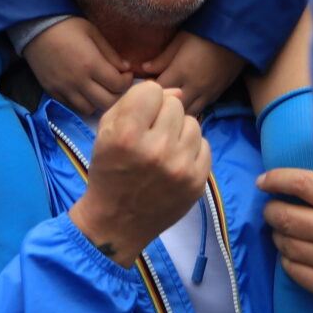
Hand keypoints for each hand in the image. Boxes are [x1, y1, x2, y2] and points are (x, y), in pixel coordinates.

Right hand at [23, 16, 132, 116]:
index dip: (127, 81)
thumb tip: (126, 68)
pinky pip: (72, 107)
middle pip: (107, 102)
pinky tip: (84, 92)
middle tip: (116, 84)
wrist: (36, 28)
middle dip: (117, 95)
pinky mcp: (52, 92)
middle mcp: (78, 81)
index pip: (118, 85)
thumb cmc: (68, 26)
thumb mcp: (93, 33)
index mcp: (91, 64)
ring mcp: (64, 89)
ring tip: (100, 89)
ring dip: (99, 102)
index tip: (126, 74)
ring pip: (90, 109)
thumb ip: (111, 53)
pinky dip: (82, 103)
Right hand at [67, 81, 211, 265]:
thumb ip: (135, 101)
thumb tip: (177, 91)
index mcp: (126, 135)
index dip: (144, 101)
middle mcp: (156, 150)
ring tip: (163, 149)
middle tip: (150, 136)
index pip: (152, 90)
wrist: (117, 221)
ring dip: (179, 132)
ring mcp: (180, 168)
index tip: (138, 118)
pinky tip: (175, 163)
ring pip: (193, 123)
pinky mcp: (197, 182)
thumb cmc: (109, 170)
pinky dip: (191, 151)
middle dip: (162, 116)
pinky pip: (205, 145)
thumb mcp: (107, 131)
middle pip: (175, 104)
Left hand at [134, 31, 245, 115]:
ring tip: (169, 107)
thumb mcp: (180, 40)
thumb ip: (162, 58)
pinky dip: (190, 110)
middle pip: (172, 107)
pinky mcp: (217, 95)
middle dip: (162, 106)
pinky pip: (200, 110)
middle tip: (155, 101)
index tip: (144, 89)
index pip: (158, 90)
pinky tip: (184, 106)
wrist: (237, 34)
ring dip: (176, 112)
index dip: (149, 91)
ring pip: (187, 113)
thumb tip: (143, 69)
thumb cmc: (205, 33)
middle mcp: (193, 86)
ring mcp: (207, 93)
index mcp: (181, 71)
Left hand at [259, 167, 312, 299]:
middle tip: (272, 210)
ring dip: (279, 237)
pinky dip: (288, 262)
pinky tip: (291, 257)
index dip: (278, 180)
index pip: (302, 183)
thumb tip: (309, 154)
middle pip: (288, 217)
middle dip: (273, 212)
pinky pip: (296, 272)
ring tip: (282, 233)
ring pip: (288, 245)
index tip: (263, 182)